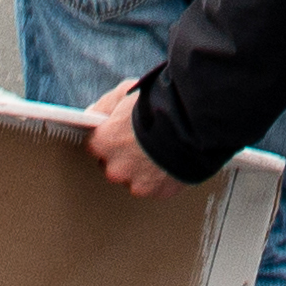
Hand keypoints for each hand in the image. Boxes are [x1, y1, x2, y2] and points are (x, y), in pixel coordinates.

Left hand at [84, 78, 182, 196]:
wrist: (191, 121)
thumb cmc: (157, 104)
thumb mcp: (124, 93)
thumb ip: (103, 107)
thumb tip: (93, 115)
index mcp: (102, 144)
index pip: (95, 145)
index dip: (109, 137)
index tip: (119, 132)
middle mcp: (115, 169)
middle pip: (113, 165)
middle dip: (124, 155)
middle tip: (142, 141)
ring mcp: (137, 183)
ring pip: (134, 178)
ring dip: (142, 168)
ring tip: (159, 150)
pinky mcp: (157, 192)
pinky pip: (154, 186)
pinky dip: (160, 176)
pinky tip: (170, 159)